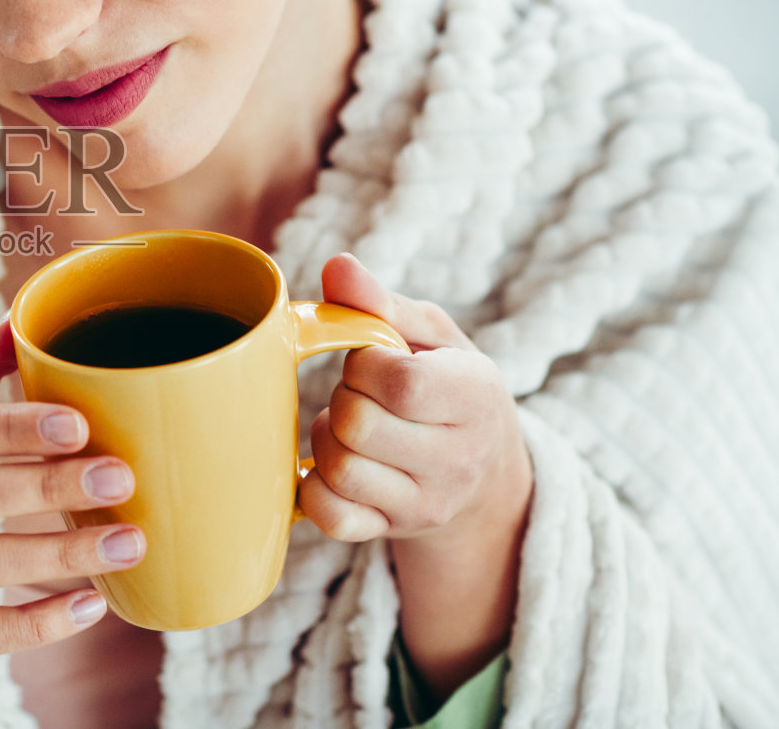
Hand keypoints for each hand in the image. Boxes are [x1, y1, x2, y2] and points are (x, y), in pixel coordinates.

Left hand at [299, 254, 532, 549]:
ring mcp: (425, 503)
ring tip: (351, 426)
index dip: (366, 364)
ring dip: (327, 438)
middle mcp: (458, 459)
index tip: (374, 362)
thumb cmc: (448, 384)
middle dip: (344, 397)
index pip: (399, 382)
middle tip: (362, 394)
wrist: (484, 471)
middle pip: (359, 424)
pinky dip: (314, 486)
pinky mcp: (392, 531)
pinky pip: (330, 516)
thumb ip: (381, 303)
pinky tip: (331, 464)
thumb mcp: (431, 335)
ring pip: (340, 469)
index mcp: (476, 397)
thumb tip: (337, 267)